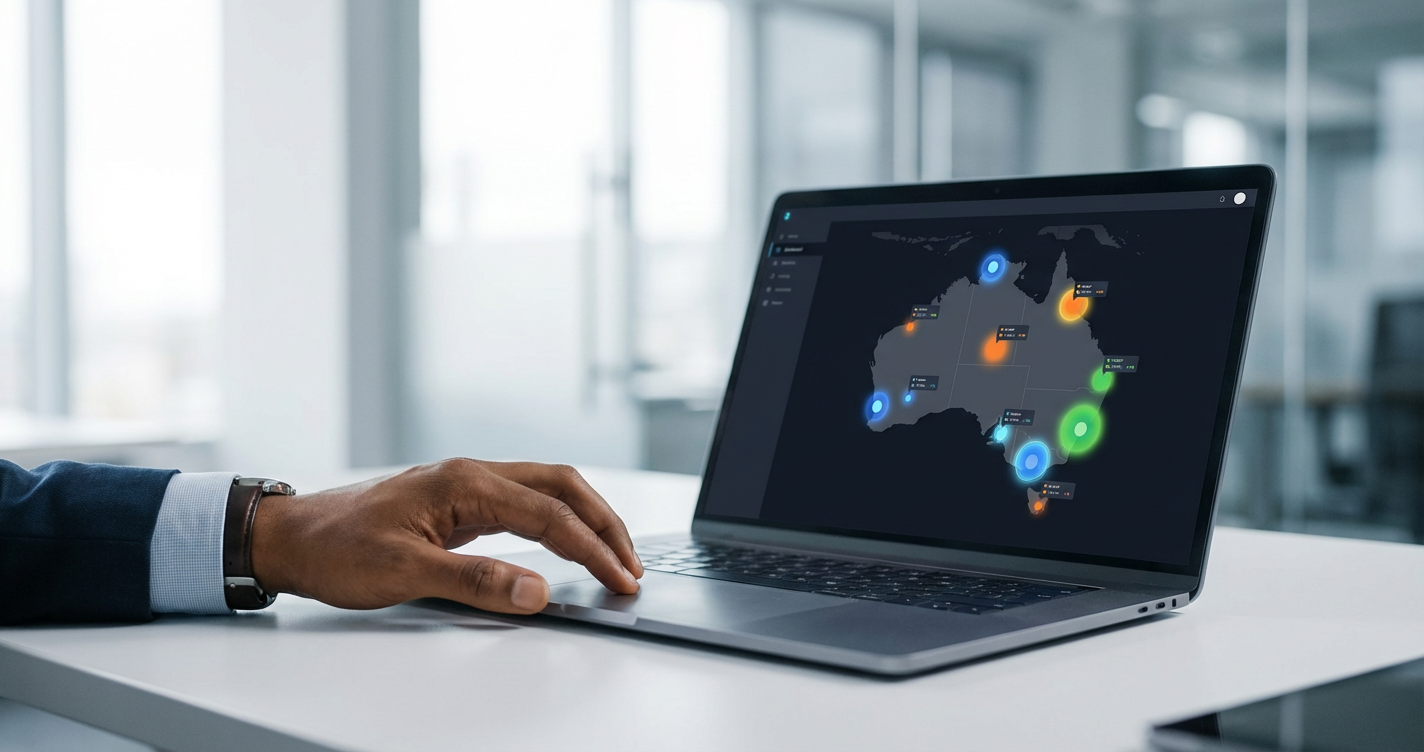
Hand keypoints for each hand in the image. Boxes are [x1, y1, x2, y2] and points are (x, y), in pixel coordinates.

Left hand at [249, 459, 642, 614]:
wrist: (290, 537)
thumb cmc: (335, 549)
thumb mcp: (403, 573)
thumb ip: (474, 582)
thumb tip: (536, 591)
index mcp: (464, 483)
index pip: (550, 514)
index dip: (593, 549)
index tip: (621, 580)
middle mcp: (472, 474)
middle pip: (563, 487)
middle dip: (605, 524)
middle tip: (632, 566)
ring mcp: (467, 485)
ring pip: (548, 489)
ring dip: (586, 519)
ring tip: (613, 556)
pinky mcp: (460, 502)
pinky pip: (526, 503)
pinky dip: (558, 522)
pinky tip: (567, 543)